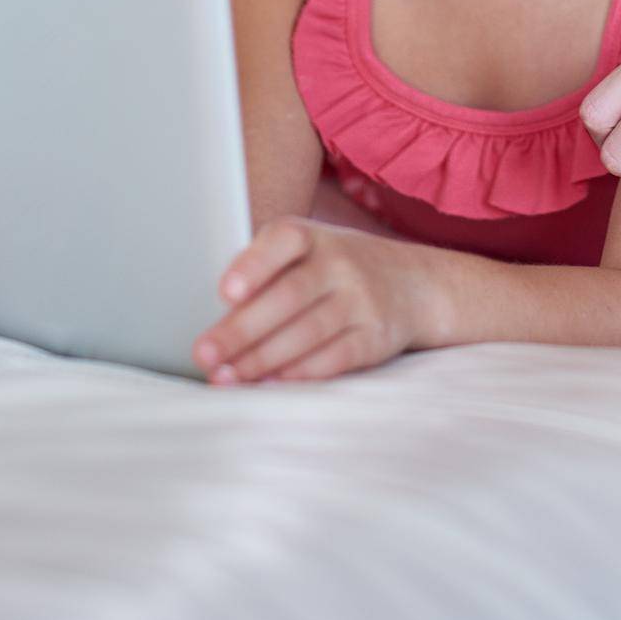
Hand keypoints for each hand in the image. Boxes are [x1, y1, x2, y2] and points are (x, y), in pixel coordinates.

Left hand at [193, 217, 438, 384]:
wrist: (415, 283)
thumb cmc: (337, 268)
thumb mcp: (310, 250)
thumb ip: (266, 271)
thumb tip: (214, 316)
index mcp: (314, 236)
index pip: (285, 240)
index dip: (255, 264)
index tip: (226, 292)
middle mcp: (341, 262)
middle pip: (289, 296)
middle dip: (242, 329)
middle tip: (204, 355)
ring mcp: (363, 299)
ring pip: (308, 332)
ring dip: (262, 359)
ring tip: (225, 377)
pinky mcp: (376, 336)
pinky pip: (336, 358)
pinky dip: (301, 373)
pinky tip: (270, 383)